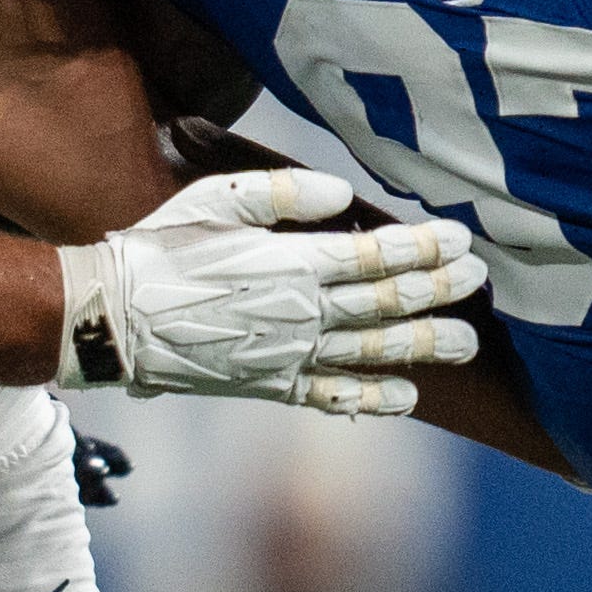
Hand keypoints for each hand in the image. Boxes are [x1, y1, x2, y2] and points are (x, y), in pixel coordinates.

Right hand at [59, 166, 481, 414]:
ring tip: (466, 343)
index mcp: (292, 264)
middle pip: (387, 303)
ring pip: (373, 352)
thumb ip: (282, 192)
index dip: (424, 248)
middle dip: (438, 290)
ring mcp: (289, 356)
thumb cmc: (160, 249)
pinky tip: (407, 398)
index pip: (377, 256)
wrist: (112, 319)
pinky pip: (332, 395)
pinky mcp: (270, 386)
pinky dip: (373, 399)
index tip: (461, 240)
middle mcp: (302, 315)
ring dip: (424, 346)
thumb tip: (341, 193)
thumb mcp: (214, 199)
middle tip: (478, 281)